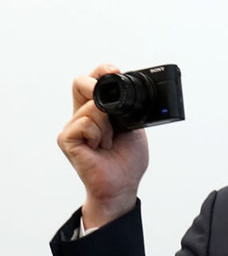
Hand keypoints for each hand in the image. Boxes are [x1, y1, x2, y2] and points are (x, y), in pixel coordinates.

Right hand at [58, 63, 148, 227]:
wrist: (123, 184)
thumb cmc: (127, 159)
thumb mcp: (133, 125)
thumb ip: (128, 108)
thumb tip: (132, 90)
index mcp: (97, 110)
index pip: (92, 80)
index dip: (102, 71)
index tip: (116, 72)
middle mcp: (81, 115)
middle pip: (80, 83)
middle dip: (98, 86)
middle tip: (111, 107)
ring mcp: (73, 127)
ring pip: (91, 107)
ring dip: (109, 124)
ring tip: (110, 141)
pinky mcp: (67, 139)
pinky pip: (85, 123)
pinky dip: (100, 134)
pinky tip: (100, 147)